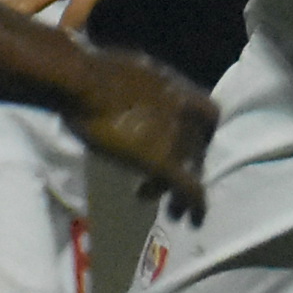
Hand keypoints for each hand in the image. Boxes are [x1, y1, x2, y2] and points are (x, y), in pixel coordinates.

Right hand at [63, 46, 218, 222]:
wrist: (84, 82)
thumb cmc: (88, 72)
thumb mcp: (124, 74)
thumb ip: (137, 91)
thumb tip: (125, 101)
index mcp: (175, 87)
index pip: (208, 113)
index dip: (200, 135)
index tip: (188, 149)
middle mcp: (184, 111)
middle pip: (197, 145)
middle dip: (187, 166)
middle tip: (167, 184)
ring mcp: (176, 135)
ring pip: (193, 169)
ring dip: (182, 190)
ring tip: (170, 209)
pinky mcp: (164, 160)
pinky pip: (189, 187)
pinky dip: (194, 205)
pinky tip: (191, 220)